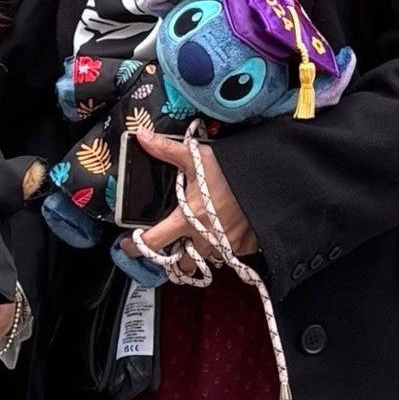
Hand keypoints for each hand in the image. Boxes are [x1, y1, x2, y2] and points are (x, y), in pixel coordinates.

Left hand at [118, 129, 257, 276]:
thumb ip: (167, 150)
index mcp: (186, 219)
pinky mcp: (244, 247)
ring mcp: (225, 246)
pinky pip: (229, 254)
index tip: (128, 245)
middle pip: (181, 264)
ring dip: (197, 255)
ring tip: (195, 241)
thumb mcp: (197, 158)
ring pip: (205, 261)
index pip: (153, 242)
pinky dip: (223, 247)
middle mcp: (204, 238)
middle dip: (174, 259)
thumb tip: (141, 136)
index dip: (135, 246)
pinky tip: (222, 232)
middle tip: (170, 247)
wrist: (270, 181)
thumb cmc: (231, 171)